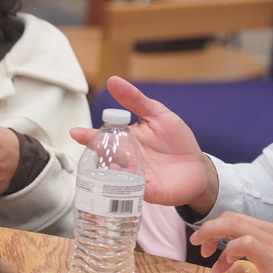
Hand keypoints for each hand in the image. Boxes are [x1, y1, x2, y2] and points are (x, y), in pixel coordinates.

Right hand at [69, 76, 217, 211]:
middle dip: (97, 155)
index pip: (104, 137)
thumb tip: (112, 80)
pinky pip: (135, 191)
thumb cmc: (176, 139)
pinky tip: (126, 182)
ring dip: (111, 173)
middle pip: (106, 158)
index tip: (75, 132)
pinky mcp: (149, 192)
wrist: (197, 166)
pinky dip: (129, 188)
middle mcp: (125, 160)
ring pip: (116, 177)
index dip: (89, 135)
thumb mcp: (157, 114)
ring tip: (110, 166)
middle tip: (92, 150)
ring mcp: (135, 177)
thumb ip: (135, 100)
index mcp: (126, 140)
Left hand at [190, 211, 272, 272]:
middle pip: (235, 217)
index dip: (232, 236)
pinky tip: (224, 268)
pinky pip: (241, 243)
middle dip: (213, 227)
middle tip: (202, 243)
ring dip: (212, 234)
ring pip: (232, 223)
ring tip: (203, 251)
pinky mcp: (272, 252)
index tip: (225, 251)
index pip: (252, 225)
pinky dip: (228, 253)